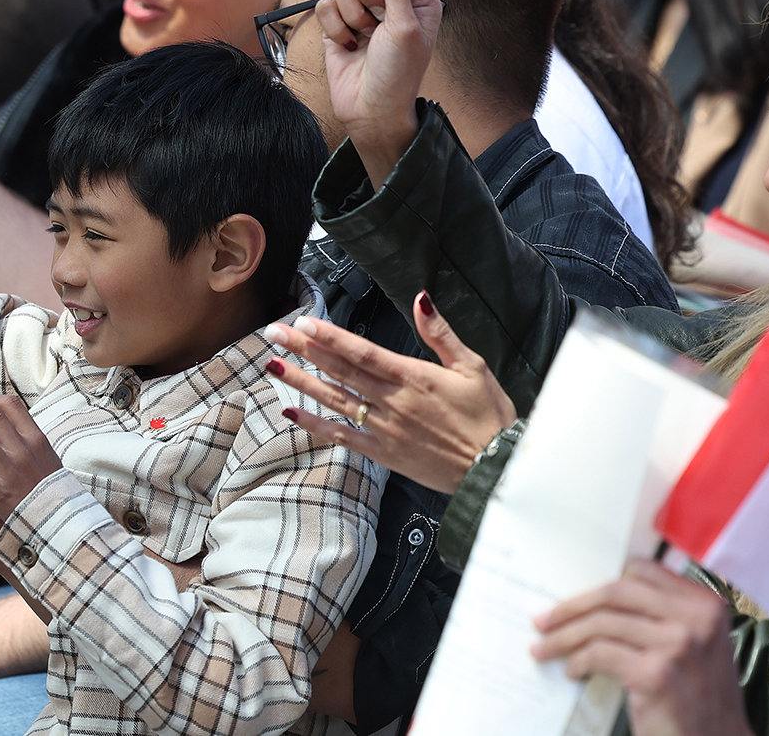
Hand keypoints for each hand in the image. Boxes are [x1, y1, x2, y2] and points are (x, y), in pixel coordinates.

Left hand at [268, 292, 515, 493]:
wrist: (496, 470)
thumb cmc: (489, 418)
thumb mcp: (472, 367)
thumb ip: (441, 333)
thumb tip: (421, 299)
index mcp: (413, 377)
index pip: (362, 351)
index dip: (329, 336)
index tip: (303, 322)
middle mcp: (393, 401)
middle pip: (339, 370)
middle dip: (304, 349)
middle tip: (275, 332)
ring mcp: (385, 428)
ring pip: (335, 400)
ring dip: (301, 382)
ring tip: (272, 366)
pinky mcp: (384, 453)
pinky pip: (342, 436)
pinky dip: (315, 424)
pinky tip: (292, 413)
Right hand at [316, 0, 440, 186]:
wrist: (370, 111)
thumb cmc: (398, 74)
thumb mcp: (406, 27)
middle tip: (376, 15)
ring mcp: (362, 10)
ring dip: (351, 13)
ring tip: (364, 37)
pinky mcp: (337, 23)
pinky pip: (325, 4)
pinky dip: (335, 27)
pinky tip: (349, 46)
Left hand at [532, 559, 753, 735]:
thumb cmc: (700, 699)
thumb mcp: (695, 647)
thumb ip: (663, 617)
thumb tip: (598, 600)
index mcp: (705, 604)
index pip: (640, 573)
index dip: (601, 585)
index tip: (575, 598)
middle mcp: (695, 618)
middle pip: (615, 593)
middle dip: (571, 606)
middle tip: (543, 621)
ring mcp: (677, 645)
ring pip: (601, 624)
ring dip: (564, 637)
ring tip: (545, 648)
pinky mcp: (657, 675)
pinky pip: (600, 654)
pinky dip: (578, 661)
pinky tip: (573, 671)